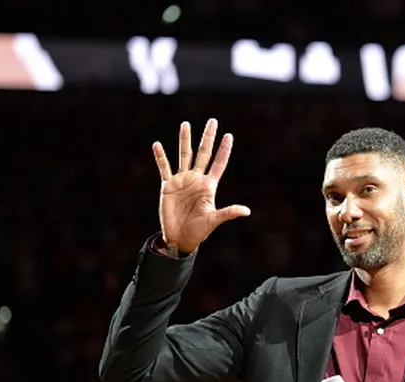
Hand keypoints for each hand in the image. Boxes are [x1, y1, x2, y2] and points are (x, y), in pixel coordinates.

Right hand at [153, 119, 249, 253]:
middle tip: (213, 121)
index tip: (229, 135)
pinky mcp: (168, 186)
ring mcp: (182, 181)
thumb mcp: (214, 220)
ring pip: (183, 155)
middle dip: (207, 138)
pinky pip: (164, 168)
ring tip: (186, 124)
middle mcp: (196, 179)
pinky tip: (158, 145)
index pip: (218, 163)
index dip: (224, 150)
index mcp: (209, 186)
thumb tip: (247, 211)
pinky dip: (160, 157)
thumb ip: (228, 212)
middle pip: (202, 153)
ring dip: (184, 140)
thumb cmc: (199, 230)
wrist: (180, 238)